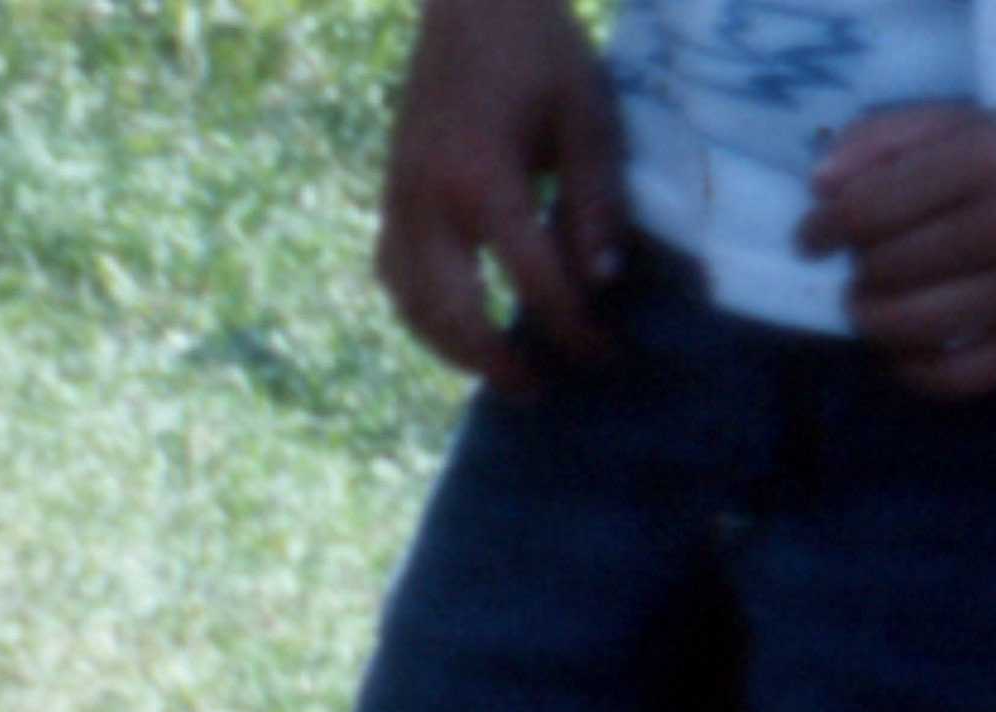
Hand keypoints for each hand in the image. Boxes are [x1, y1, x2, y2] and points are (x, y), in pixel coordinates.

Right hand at [372, 0, 625, 383]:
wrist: (470, 2)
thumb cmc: (541, 49)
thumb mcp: (588, 114)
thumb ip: (595, 199)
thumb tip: (604, 283)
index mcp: (483, 179)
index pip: (532, 280)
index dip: (573, 329)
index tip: (606, 358)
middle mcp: (428, 203)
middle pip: (454, 315)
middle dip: (497, 364)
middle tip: (540, 390)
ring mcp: (398, 204)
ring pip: (412, 307)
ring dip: (453, 351)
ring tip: (497, 371)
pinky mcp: (389, 198)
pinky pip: (394, 278)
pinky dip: (422, 315)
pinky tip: (453, 325)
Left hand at [803, 98, 995, 400]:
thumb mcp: (964, 124)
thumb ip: (885, 137)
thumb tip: (818, 187)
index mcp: (993, 157)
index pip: (867, 212)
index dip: (821, 231)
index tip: (814, 239)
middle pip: (883, 270)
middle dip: (858, 270)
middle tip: (869, 264)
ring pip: (909, 328)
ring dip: (872, 321)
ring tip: (876, 303)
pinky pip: (955, 378)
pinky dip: (910, 371)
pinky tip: (905, 348)